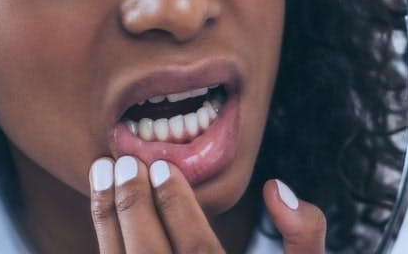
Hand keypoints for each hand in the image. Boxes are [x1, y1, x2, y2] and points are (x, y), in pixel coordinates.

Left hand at [89, 156, 325, 253]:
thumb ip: (305, 236)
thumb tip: (274, 187)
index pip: (197, 251)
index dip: (177, 205)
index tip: (161, 166)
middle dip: (132, 205)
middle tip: (124, 163)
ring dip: (107, 222)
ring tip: (102, 177)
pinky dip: (106, 246)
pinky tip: (106, 219)